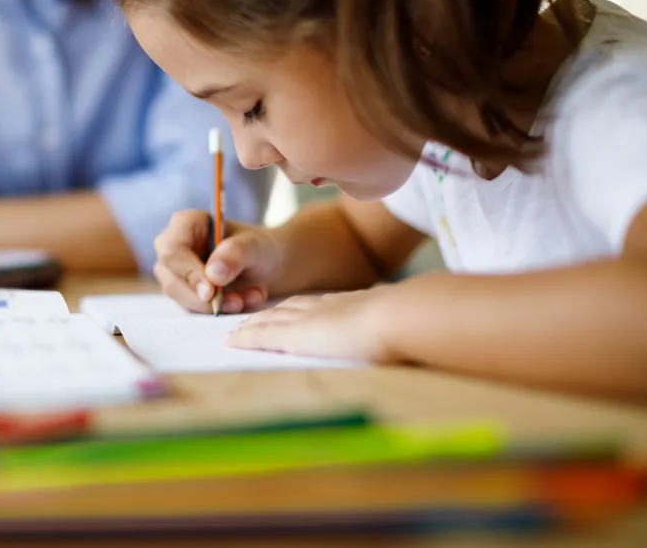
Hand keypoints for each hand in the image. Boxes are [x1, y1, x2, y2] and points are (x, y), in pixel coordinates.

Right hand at [152, 210, 280, 313]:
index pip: (172, 251)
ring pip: (184, 299)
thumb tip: (213, 274)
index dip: (188, 273)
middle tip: (239, 302)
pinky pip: (196, 309)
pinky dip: (222, 309)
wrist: (266, 264)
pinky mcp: (184, 293)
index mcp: (184, 224)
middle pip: (173, 281)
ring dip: (219, 305)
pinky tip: (245, 299)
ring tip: (252, 297)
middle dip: (207, 298)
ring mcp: (176, 273)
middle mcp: (173, 248)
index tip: (211, 292)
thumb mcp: (255, 245)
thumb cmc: (257, 246)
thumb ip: (236, 254)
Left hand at [225, 287, 398, 361]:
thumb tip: (415, 337)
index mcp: (351, 305)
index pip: (316, 306)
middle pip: (288, 309)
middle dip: (268, 315)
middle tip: (250, 320)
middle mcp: (325, 307)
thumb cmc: (412, 324)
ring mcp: (309, 320)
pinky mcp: (297, 335)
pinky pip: (263, 335)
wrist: (402, 316)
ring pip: (270, 320)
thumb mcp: (404, 323)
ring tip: (236, 331)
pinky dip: (246, 337)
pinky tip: (231, 341)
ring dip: (252, 325)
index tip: (287, 314)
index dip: (298, 310)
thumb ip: (398, 329)